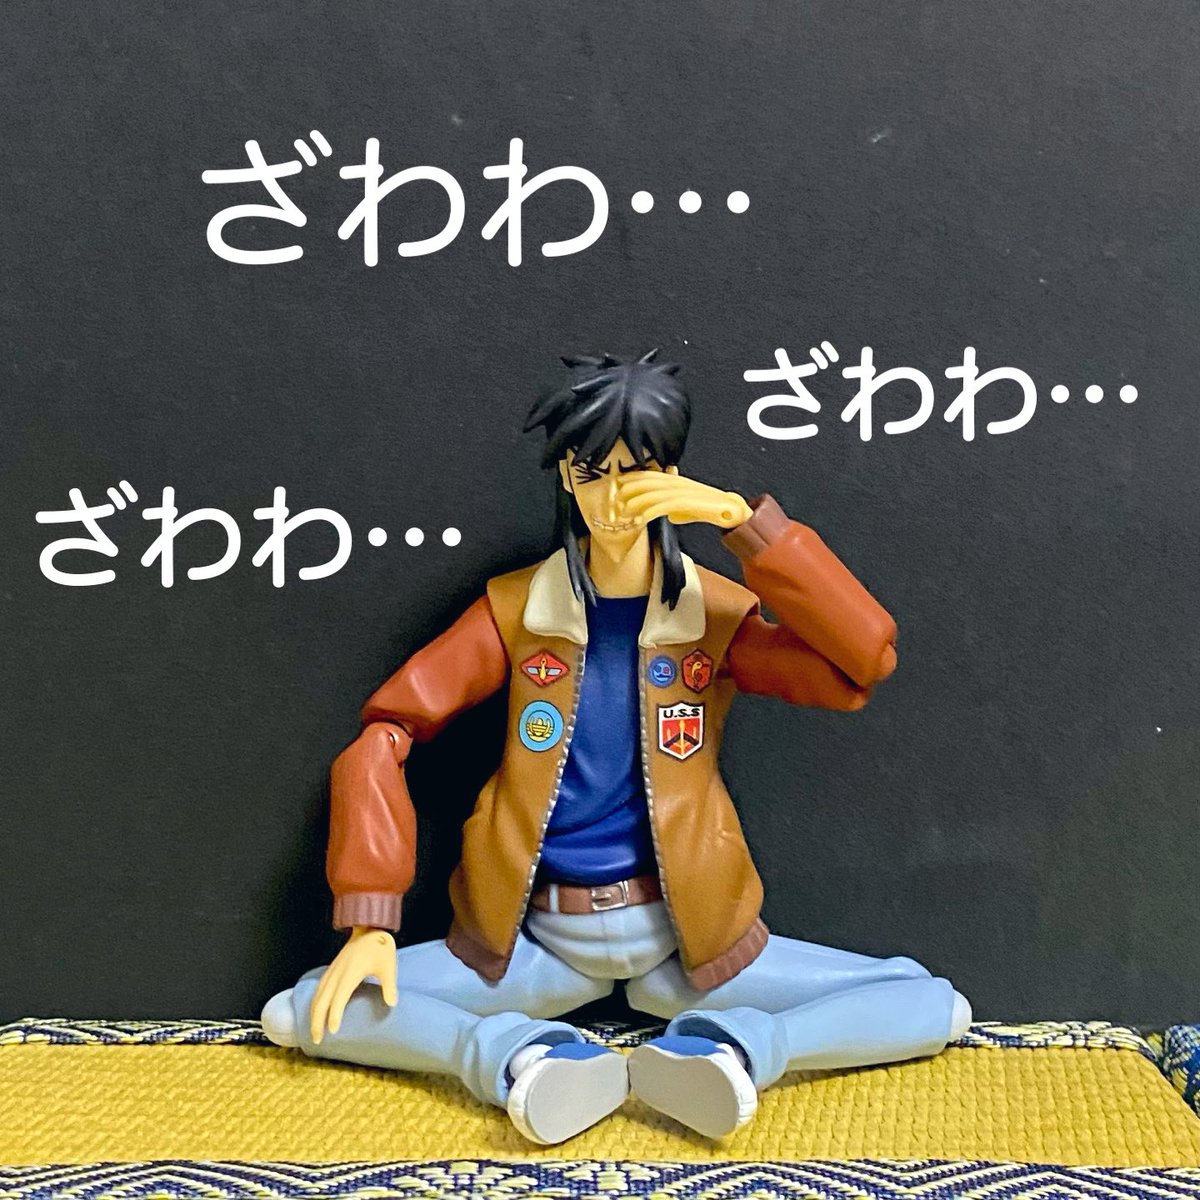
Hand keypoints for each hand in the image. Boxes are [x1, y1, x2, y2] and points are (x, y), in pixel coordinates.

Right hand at [309, 926, 397, 1043]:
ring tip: (314, 1033)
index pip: (339, 997)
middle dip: (317, 1021)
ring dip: (313, 1014)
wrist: (369, 927)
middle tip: (318, 1040)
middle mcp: (337, 973)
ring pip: (317, 996)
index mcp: (351, 972)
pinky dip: (314, 1004)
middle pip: (321, 1000)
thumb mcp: (388, 965)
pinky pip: (319, 990)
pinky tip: (316, 1014)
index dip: (335, 1014)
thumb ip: (389, 985)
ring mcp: (332, 971)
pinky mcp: (331, 970)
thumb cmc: (380, 947)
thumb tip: (392, 1004)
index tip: (333, 1031)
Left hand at [617, 471, 752, 530]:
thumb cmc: (711, 509)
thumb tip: (669, 515)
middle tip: (615, 496)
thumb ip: (677, 508)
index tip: (619, 482)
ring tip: (623, 511)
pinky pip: (665, 506)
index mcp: (678, 481)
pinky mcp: (690, 502)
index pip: (653, 476)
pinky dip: (650, 512)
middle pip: (651, 482)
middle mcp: (680, 483)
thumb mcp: (689, 507)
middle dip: (631, 488)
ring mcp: (685, 491)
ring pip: (655, 494)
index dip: (635, 477)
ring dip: (637, 502)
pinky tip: (640, 520)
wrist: (732, 511)